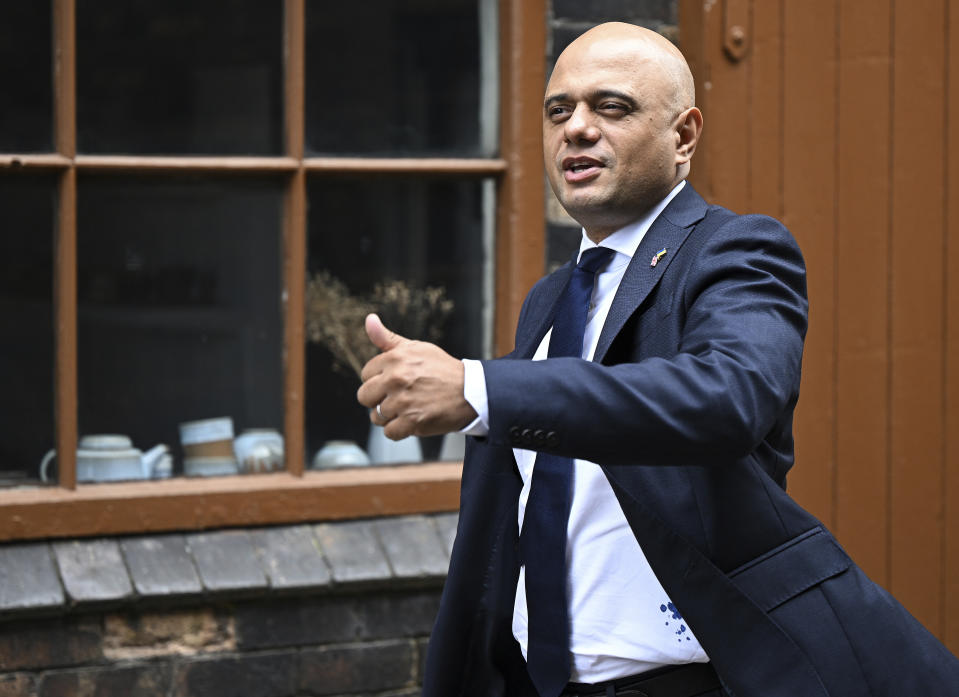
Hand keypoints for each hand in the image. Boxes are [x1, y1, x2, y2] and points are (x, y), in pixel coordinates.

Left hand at [357, 314, 476, 439]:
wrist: (470, 391)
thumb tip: (369, 319)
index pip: (365, 374)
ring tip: (407, 408)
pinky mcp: (412, 422)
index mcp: (395, 359)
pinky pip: (389, 432)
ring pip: (376, 416)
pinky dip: (399, 430)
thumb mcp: (416, 348)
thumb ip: (387, 338)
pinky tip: (411, 420)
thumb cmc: (442, 369)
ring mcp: (403, 402)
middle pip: (364, 396)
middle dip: (378, 398)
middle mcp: (396, 379)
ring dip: (390, 416)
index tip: (394, 381)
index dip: (378, 379)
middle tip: (397, 396)